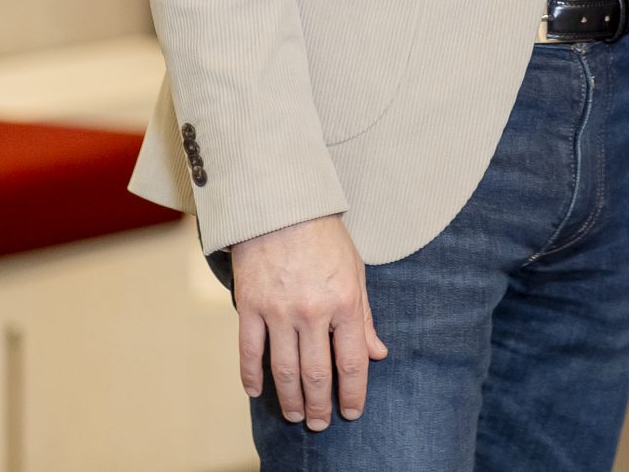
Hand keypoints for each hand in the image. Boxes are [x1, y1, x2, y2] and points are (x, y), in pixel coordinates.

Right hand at [229, 214, 387, 428]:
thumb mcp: (355, 271)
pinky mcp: (250, 305)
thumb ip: (364, 316)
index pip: (352, 362)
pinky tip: (258, 392)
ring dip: (291, 399)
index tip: (351, 413)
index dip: (353, 394)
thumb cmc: (323, 237)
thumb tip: (378, 353)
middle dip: (321, 405)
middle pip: (317, 373)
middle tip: (320, 424)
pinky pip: (250, 351)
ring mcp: (279, 310)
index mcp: (344, 302)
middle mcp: (313, 311)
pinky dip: (252, 376)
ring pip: (284, 370)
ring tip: (296, 415)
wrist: (280, 204)